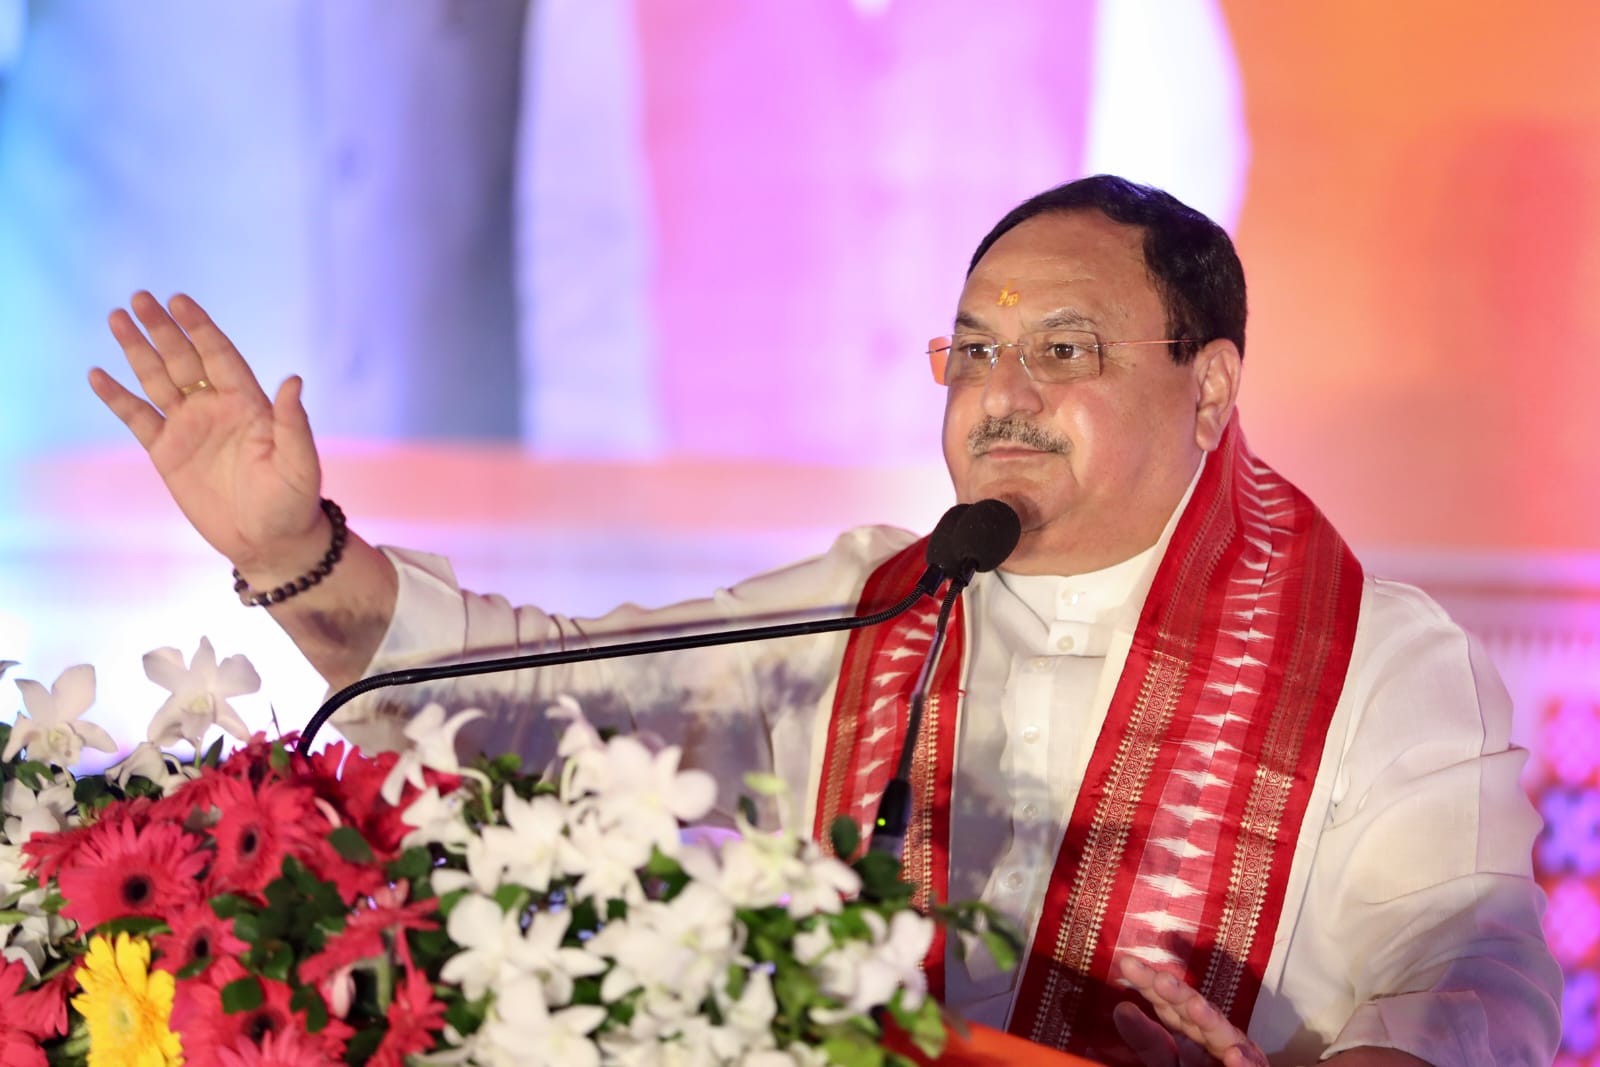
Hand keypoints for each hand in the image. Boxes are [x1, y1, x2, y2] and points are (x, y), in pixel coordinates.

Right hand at [89, 292, 325, 575]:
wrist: (270, 542)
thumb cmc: (293, 502)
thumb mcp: (299, 463)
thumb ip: (293, 422)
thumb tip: (293, 380)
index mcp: (250, 404)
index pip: (221, 355)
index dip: (200, 328)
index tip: (179, 300)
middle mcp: (217, 408)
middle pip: (185, 359)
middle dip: (163, 329)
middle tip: (139, 298)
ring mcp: (190, 427)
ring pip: (158, 380)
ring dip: (138, 351)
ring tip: (117, 318)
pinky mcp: (167, 452)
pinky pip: (138, 418)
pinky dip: (118, 397)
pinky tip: (98, 375)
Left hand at [1113, 956, 1268, 1066]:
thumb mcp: (1166, 1061)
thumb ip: (1147, 1040)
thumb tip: (1122, 1008)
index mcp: (1191, 1029)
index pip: (1168, 1003)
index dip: (1150, 984)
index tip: (1128, 964)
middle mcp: (1213, 1034)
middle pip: (1193, 1009)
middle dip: (1179, 994)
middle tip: (1160, 980)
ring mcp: (1236, 1050)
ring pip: (1223, 1033)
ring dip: (1211, 1020)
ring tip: (1196, 1007)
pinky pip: (1251, 1066)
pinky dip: (1246, 1062)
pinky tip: (1234, 1056)